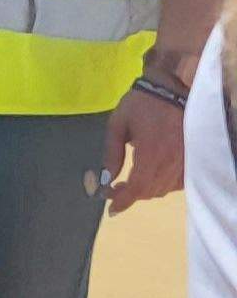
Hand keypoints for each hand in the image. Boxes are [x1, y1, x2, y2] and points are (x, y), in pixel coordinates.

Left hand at [106, 88, 187, 210]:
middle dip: (130, 195)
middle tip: (113, 191)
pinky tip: (150, 178)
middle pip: (151, 191)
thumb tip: (106, 179)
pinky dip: (163, 185)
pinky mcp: (191, 158)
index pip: (138, 187)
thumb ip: (111, 154)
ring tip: (128, 184)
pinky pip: (177, 182)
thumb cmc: (141, 104)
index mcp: (151, 153)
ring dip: (146, 191)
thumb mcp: (117, 124)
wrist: (172, 89)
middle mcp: (171, 162)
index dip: (123, 201)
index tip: (110, 209)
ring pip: (164, 188)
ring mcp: (184, 161)